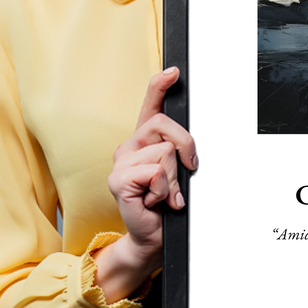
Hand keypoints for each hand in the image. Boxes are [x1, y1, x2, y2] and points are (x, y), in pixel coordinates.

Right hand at [93, 67, 197, 301]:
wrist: (153, 236)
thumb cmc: (166, 204)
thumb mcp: (178, 172)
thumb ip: (179, 152)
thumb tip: (188, 145)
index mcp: (144, 140)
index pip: (151, 105)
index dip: (160, 85)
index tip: (174, 71)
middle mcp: (129, 146)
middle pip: (165, 125)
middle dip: (186, 147)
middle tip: (187, 171)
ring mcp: (121, 162)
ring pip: (164, 152)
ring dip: (174, 178)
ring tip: (165, 193)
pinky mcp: (118, 180)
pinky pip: (155, 172)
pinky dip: (164, 190)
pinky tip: (155, 201)